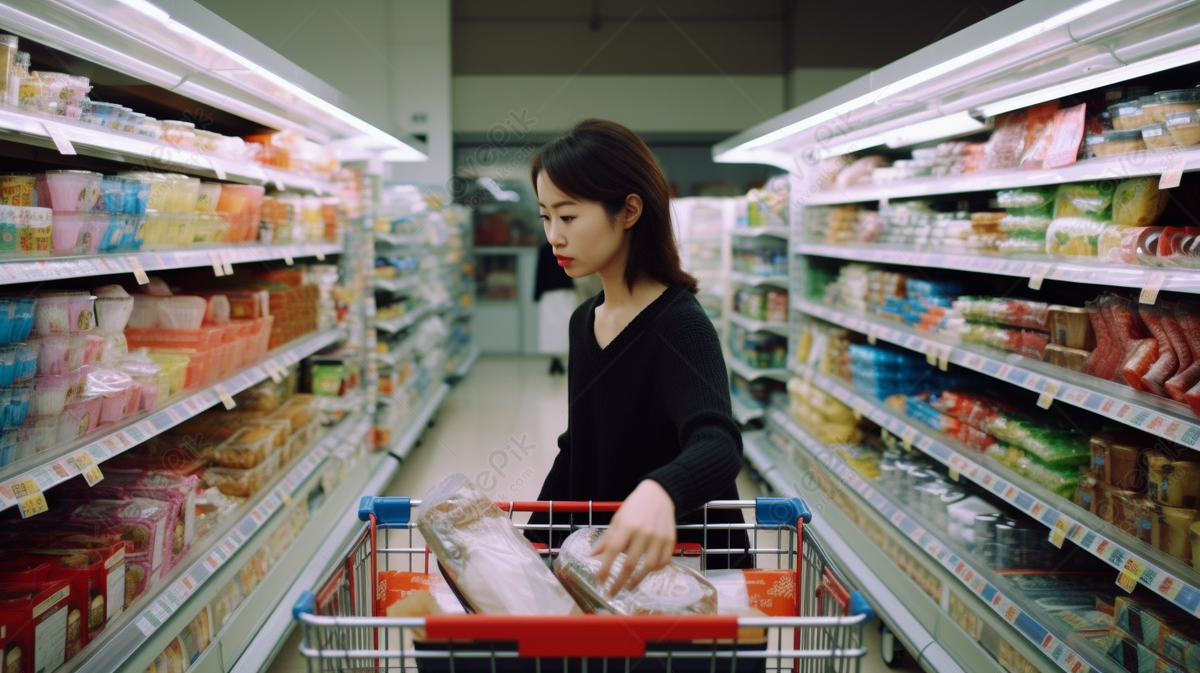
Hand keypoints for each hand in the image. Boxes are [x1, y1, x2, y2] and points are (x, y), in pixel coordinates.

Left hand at [593, 480, 675, 596]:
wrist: (660, 494)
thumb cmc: (635, 507)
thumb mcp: (618, 518)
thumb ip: (607, 538)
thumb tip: (592, 556)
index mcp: (627, 525)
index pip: (613, 550)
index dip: (605, 567)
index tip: (600, 581)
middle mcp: (643, 532)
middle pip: (630, 563)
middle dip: (619, 582)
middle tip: (611, 592)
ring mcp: (659, 537)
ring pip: (648, 567)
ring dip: (637, 580)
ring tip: (628, 587)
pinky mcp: (670, 540)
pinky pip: (663, 562)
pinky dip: (654, 571)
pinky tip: (646, 573)